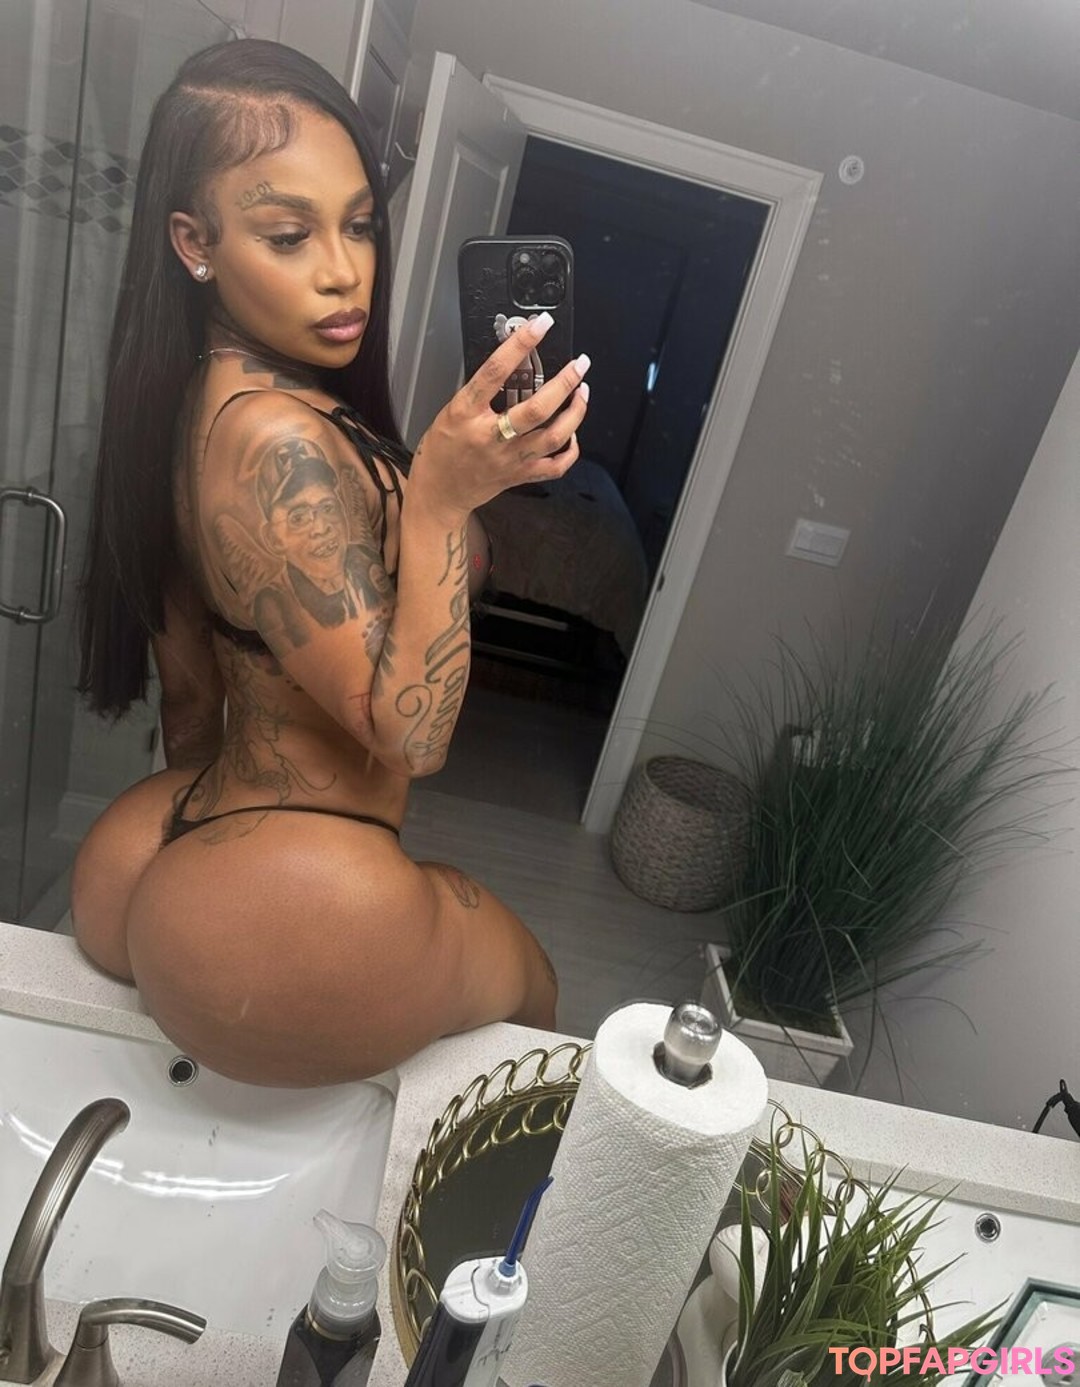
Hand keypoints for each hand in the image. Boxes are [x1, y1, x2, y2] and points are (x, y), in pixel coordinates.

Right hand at [410, 313, 590, 517]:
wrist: (439, 492)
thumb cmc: (442, 450)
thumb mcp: (451, 410)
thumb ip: (481, 391)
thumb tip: (513, 362)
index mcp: (466, 413)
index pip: (495, 372)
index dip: (520, 345)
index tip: (540, 326)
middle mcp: (490, 437)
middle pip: (536, 410)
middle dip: (564, 384)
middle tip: (579, 365)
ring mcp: (508, 459)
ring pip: (553, 437)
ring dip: (575, 412)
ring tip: (583, 392)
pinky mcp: (520, 475)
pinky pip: (555, 466)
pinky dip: (570, 450)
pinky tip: (573, 433)